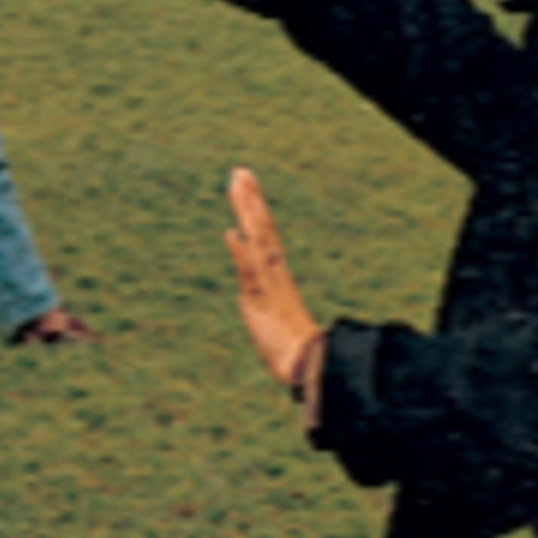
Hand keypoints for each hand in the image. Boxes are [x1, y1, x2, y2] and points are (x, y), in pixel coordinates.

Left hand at [225, 166, 323, 392]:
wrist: (306, 366)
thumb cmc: (292, 345)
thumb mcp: (270, 313)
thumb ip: (263, 294)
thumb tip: (258, 279)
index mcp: (276, 273)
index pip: (264, 232)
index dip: (254, 207)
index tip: (246, 182)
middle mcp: (273, 272)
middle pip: (261, 227)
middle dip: (250, 198)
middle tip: (240, 170)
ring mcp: (267, 284)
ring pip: (258, 240)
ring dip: (247, 212)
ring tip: (239, 185)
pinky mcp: (260, 302)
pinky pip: (249, 275)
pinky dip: (241, 254)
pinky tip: (231, 234)